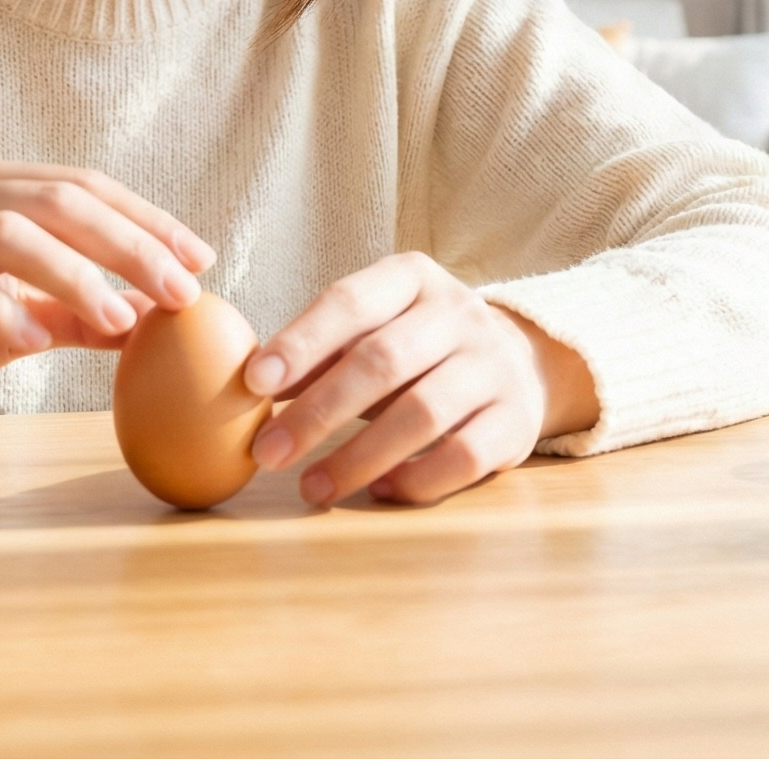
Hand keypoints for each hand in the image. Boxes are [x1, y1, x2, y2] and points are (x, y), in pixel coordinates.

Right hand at [0, 157, 211, 426]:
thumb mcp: (4, 321)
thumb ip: (69, 314)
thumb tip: (149, 320)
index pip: (81, 186)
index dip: (146, 219)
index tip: (200, 260)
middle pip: (57, 200)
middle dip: (130, 243)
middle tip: (182, 289)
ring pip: (8, 232)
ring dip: (76, 274)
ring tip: (123, 318)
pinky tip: (34, 340)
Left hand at [242, 252, 597, 505]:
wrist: (521, 364)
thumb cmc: (418, 348)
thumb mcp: (374, 328)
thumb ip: (320, 352)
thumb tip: (247, 387)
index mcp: (413, 277)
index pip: (350, 301)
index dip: (300, 342)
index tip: (254, 383)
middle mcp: (458, 314)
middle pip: (382, 361)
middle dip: (318, 412)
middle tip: (267, 453)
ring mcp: (493, 367)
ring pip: (422, 413)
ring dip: (358, 456)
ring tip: (311, 487)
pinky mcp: (515, 422)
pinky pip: (463, 457)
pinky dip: (415, 479)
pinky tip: (377, 490)